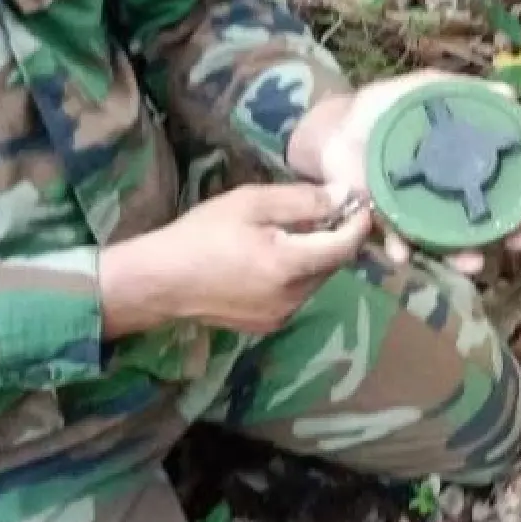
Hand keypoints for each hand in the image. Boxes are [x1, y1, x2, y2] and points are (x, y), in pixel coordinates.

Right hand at [100, 182, 374, 337]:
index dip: (358, 223)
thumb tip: (344, 196)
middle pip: (333, 264)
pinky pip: (298, 295)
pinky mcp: (270, 325)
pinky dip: (297, 275)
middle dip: (335, 237)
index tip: (361, 203)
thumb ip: (302, 201)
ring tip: (292, 233)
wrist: (160, 282)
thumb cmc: (201, 235)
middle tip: (322, 211)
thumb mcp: (250, 204)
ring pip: (317, 281)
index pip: (345, 246)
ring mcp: (282, 316)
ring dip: (315, 257)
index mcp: (290, 266)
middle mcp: (293, 298)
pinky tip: (272, 259)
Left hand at [286, 70, 520, 275]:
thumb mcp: (424, 89)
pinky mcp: (387, 220)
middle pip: (487, 218)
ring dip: (464, 256)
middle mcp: (447, 192)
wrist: (334, 126)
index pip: (503, 179)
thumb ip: (462, 89)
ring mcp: (420, 210)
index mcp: (462, 162)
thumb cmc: (383, 108)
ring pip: (450, 241)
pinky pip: (398, 240)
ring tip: (473, 263)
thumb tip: (509, 94)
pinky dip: (402, 249)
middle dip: (509, 233)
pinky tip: (403, 253)